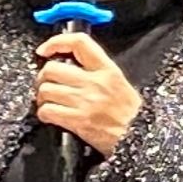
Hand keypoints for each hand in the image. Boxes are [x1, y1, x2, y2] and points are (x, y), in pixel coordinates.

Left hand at [35, 32, 142, 156]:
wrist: (140, 139)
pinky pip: (48, 111)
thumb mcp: (120, 83)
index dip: (57, 42)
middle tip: (46, 84)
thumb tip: (70, 65)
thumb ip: (97, 71)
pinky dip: (44, 113)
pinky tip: (50, 115)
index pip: (79, 43)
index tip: (45, 50)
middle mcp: (94, 82)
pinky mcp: (77, 121)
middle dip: (43, 77)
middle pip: (52, 68)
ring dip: (42, 97)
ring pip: (46, 90)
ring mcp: (84, 102)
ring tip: (48, 101)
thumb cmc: (131, 114)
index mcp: (107, 70)